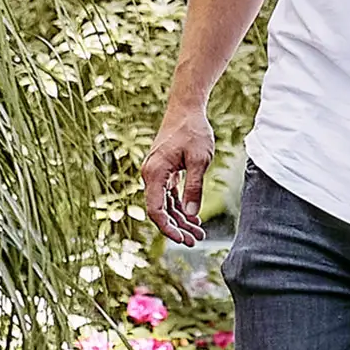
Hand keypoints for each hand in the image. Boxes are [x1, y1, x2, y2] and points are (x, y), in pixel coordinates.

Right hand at [142, 104, 214, 245]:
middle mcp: (151, 175)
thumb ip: (194, 188)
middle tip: (195, 241)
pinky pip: (169, 194)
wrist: (186, 108)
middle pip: (160, 210)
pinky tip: (193, 217)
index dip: (168, 228)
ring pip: (166, 204)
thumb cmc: (193, 131)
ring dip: (181, 219)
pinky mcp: (164, 170)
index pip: (156, 210)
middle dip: (177, 228)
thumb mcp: (199, 160)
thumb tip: (191, 214)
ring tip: (199, 232)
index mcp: (154, 173)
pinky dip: (180, 206)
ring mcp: (156, 173)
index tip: (183, 239)